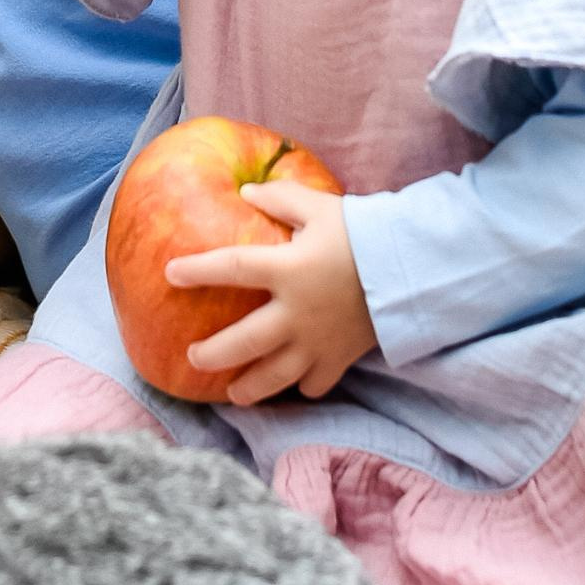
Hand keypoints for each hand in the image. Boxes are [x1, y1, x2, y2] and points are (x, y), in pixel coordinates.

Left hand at [170, 184, 376, 403]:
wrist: (414, 269)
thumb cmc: (363, 232)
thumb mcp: (320, 207)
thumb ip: (280, 198)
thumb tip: (245, 192)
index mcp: (288, 269)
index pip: (233, 267)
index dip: (199, 270)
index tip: (171, 273)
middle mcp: (297, 312)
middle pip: (244, 342)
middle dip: (214, 354)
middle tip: (193, 357)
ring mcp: (318, 342)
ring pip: (275, 377)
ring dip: (249, 388)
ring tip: (232, 392)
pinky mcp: (340, 359)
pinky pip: (314, 384)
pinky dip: (301, 386)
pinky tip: (289, 384)